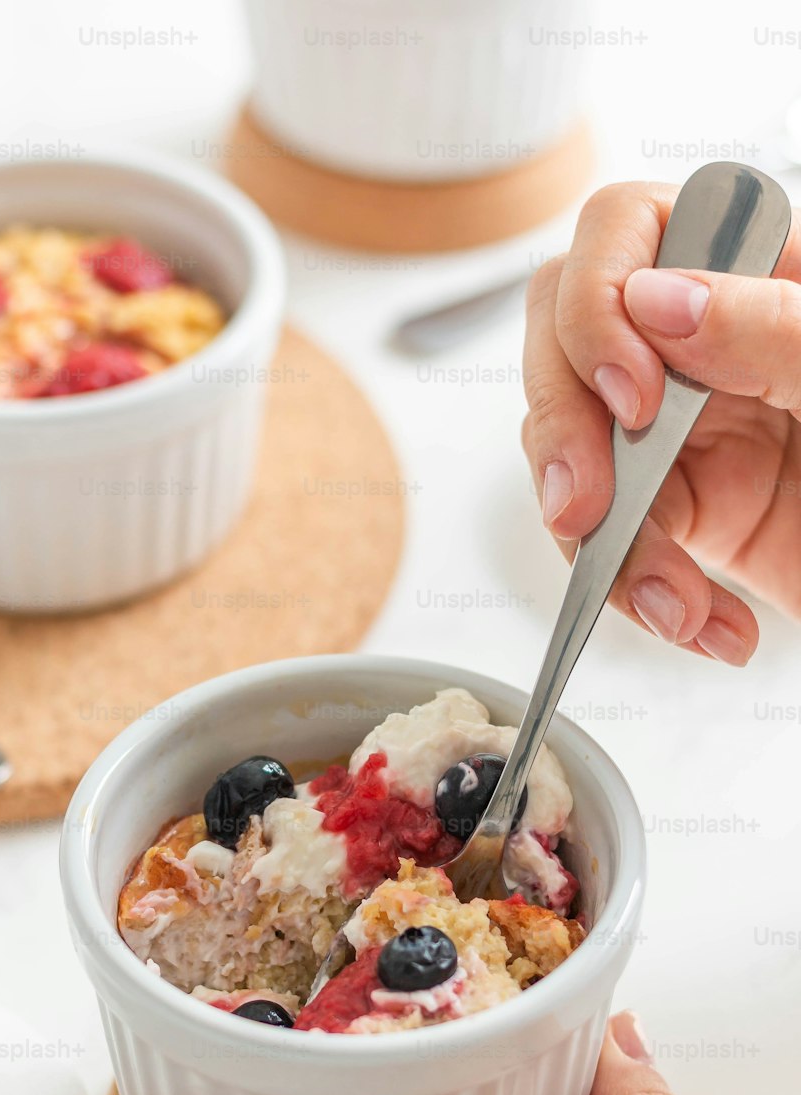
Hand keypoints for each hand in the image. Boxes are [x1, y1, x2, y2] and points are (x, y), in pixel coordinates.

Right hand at [522, 181, 800, 662]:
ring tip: (676, 604)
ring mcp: (685, 429)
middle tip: (585, 508)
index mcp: (762, 272)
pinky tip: (699, 620)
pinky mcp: (683, 514)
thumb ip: (773, 327)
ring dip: (604, 544)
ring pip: (572, 455)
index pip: (624, 233)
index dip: (598, 305)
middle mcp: (706, 342)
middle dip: (562, 433)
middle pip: (563, 344)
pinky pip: (609, 542)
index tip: (634, 394)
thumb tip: (656, 298)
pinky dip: (637, 593)